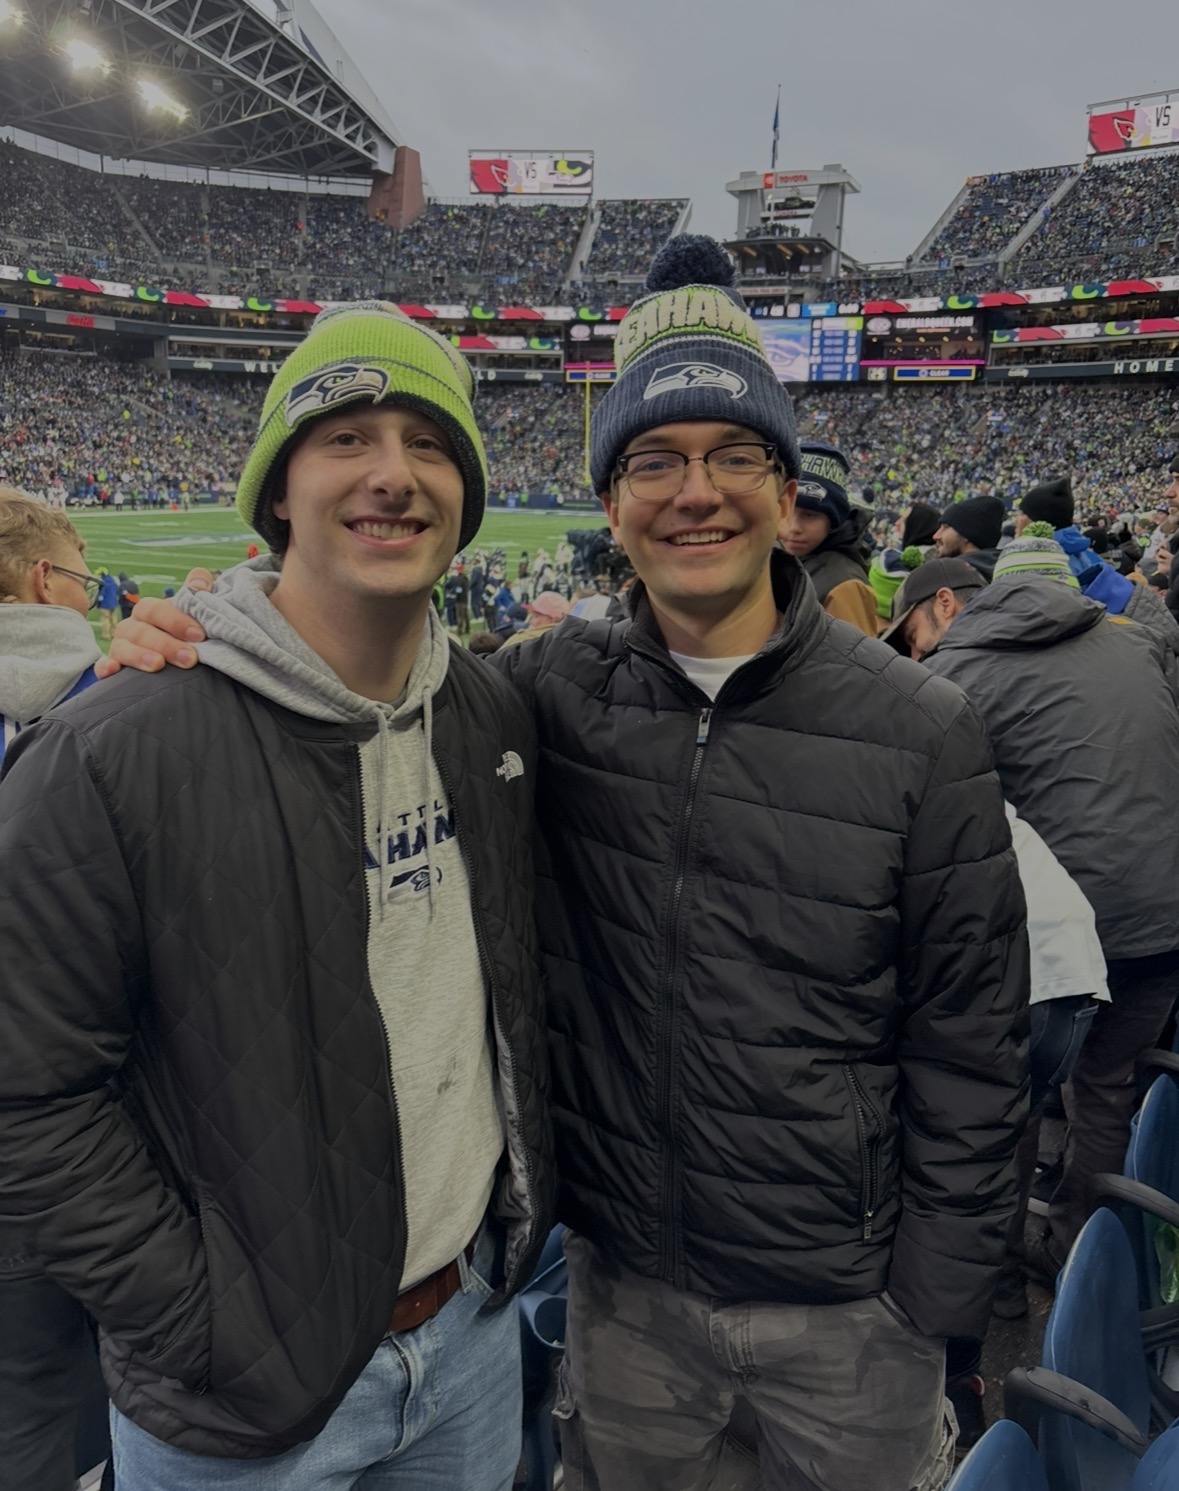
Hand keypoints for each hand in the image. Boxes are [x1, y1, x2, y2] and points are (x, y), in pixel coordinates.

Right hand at [96, 569, 212, 677]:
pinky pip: (103, 666)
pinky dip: (105, 667)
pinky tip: (112, 670)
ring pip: (122, 648)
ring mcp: (120, 647)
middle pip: (142, 631)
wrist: (175, 662)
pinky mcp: (112, 667)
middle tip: (189, 658)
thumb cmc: (185, 634)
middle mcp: (131, 627)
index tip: (199, 635)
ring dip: (139, 656)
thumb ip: (197, 596)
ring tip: (157, 665)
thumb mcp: (192, 614)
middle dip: (166, 644)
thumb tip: (199, 583)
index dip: (176, 621)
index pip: (156, 610)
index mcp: (149, 612)